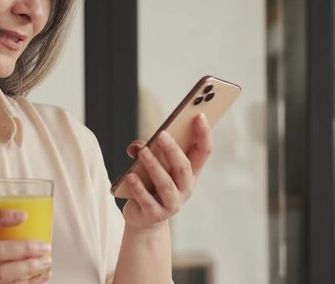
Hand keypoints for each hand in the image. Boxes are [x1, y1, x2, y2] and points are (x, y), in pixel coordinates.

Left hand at [122, 113, 212, 230]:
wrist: (144, 218)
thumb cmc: (151, 184)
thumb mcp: (151, 165)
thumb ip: (145, 150)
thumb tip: (135, 146)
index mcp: (190, 172)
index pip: (204, 152)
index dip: (204, 134)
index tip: (199, 115)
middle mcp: (185, 188)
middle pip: (184, 167)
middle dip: (172, 150)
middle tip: (160, 134)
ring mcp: (172, 203)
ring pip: (166, 183)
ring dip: (154, 166)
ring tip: (142, 152)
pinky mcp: (155, 214)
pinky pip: (147, 200)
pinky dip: (138, 188)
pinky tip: (130, 176)